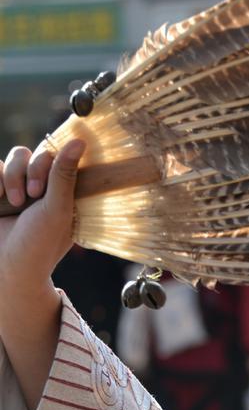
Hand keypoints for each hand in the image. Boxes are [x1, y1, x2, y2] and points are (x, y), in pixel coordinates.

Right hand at [0, 139, 85, 289]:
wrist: (7, 268)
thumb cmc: (39, 244)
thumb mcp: (57, 209)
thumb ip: (64, 174)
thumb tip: (79, 141)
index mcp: (66, 191)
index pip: (63, 156)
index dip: (51, 162)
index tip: (43, 188)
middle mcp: (45, 186)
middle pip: (38, 152)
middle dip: (31, 171)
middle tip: (31, 196)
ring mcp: (21, 186)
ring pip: (16, 155)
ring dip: (12, 176)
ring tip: (13, 203)